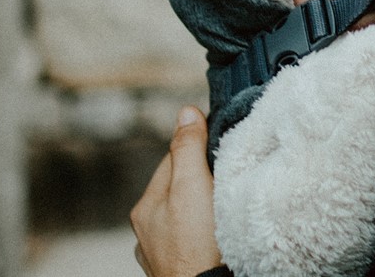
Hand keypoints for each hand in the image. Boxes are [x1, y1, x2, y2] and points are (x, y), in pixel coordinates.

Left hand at [131, 106, 222, 276]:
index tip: (222, 148)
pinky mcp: (177, 267)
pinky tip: (215, 237)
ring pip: (183, 216)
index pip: (173, 159)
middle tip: (227, 180)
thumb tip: (185, 112)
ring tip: (224, 209)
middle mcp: (147, 228)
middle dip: (200, 180)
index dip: (199, 149)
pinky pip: (189, 241)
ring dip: (201, 209)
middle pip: (177, 188)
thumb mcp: (193, 186)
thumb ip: (188, 149)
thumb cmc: (198, 245)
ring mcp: (160, 251)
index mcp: (146, 204)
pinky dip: (201, 235)